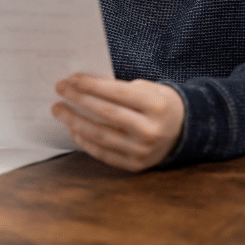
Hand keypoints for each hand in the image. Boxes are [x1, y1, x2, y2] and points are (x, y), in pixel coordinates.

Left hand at [52, 73, 183, 171]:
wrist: (184, 131)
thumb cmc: (161, 104)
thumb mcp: (151, 89)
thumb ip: (121, 89)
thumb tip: (84, 87)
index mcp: (156, 106)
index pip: (117, 93)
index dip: (91, 86)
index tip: (71, 79)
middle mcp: (150, 130)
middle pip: (106, 114)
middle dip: (78, 100)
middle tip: (59, 90)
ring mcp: (142, 151)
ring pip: (101, 136)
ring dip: (75, 122)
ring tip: (59, 110)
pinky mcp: (136, 165)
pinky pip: (104, 154)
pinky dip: (86, 142)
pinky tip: (74, 130)